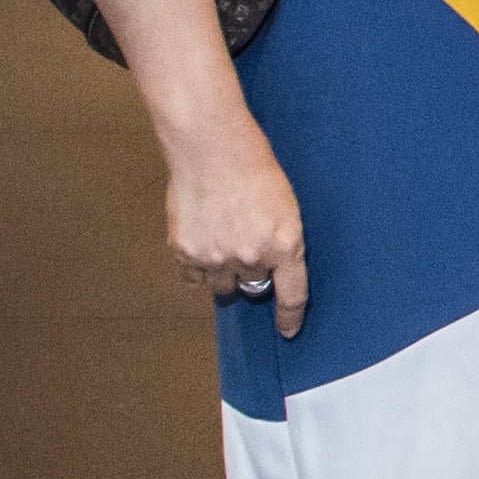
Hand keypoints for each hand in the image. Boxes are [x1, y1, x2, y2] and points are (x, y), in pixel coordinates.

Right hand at [166, 123, 306, 339]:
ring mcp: (216, 256)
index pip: (292, 295)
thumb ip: (282, 241)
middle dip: (252, 272)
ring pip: (222, 285)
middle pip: (253, 286)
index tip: (287, 331)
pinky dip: (199, 264)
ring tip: (223, 234)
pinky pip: (193, 276)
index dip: (289, 317)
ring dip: (224, 270)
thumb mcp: (286, 206)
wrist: (212, 148)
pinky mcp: (186, 252)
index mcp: (285, 244)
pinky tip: (202, 236)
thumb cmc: (254, 169)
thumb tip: (273, 271)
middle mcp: (251, 256)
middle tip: (244, 242)